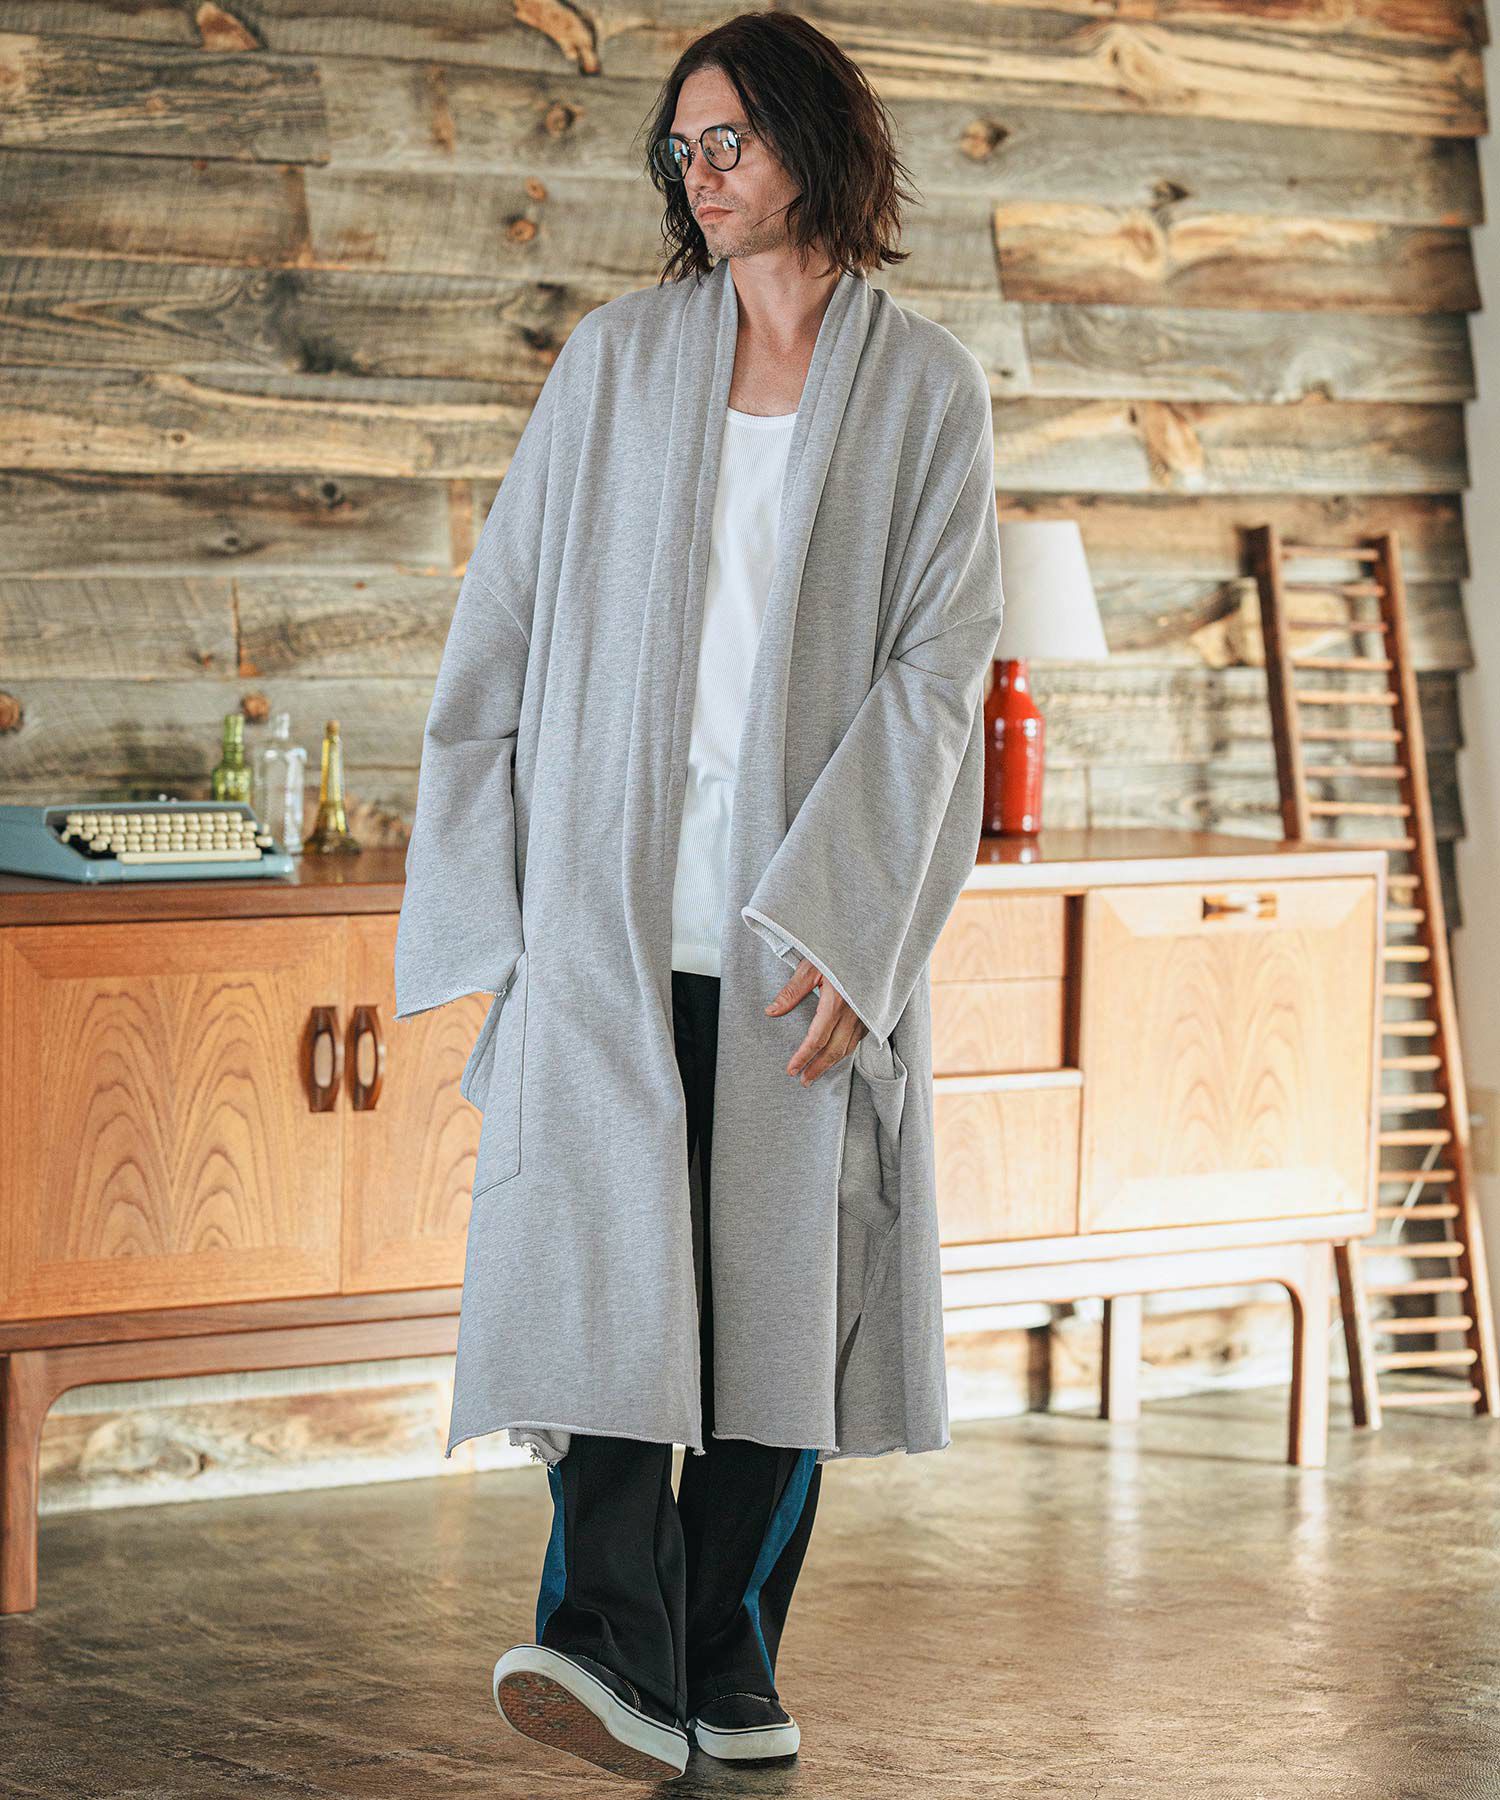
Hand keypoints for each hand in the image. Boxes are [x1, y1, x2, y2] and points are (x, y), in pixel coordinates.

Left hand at [765, 957, 867, 1084]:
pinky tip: (837, 1053)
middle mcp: (855, 1011)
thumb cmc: (839, 947)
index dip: (803, 1057)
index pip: (816, 1039)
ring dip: (833, 1062)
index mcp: (837, 1001)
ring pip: (850, 1046)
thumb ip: (792, 991)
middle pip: (834, 1050)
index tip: (792, 1069)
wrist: (874, 936)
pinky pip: (860, 1037)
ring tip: (817, 1072)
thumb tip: (771, 1012)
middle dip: (818, 1068)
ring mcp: (868, 1013)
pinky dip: (847, 1048)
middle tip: (804, 1080)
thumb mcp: (811, 964)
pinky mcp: (875, 1011)